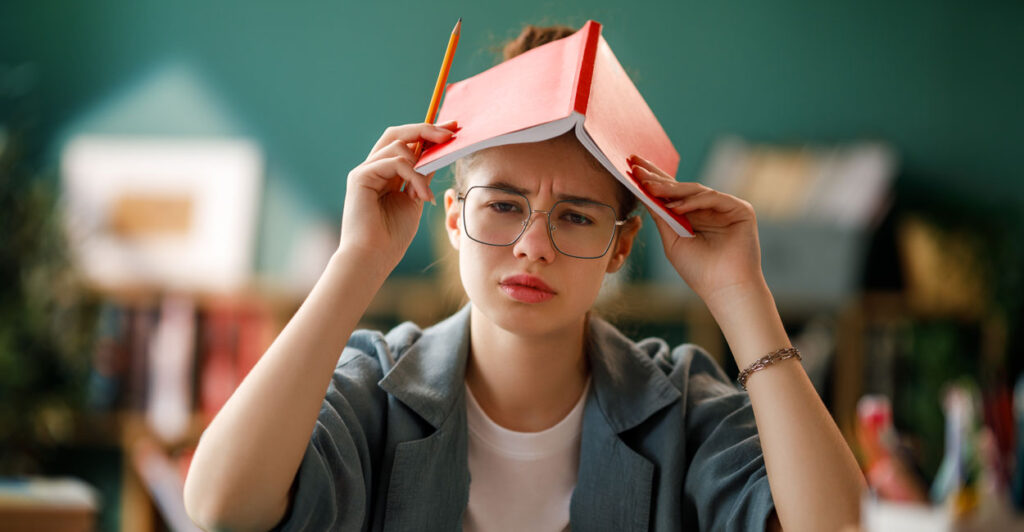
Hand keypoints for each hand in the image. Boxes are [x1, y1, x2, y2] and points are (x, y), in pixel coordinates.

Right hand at [338, 121, 458, 269]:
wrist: (373, 258)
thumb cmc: (392, 238)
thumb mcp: (415, 200)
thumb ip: (421, 177)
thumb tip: (436, 155)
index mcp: (384, 173)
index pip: (405, 142)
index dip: (427, 132)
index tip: (453, 129)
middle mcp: (372, 168)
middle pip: (397, 133)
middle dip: (426, 129)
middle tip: (450, 133)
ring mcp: (364, 170)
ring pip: (399, 145)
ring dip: (421, 166)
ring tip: (425, 195)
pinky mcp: (360, 176)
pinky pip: (395, 162)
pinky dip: (414, 176)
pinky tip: (420, 197)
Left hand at [629, 154, 765, 302]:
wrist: (724, 289)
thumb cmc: (699, 270)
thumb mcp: (672, 240)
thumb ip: (662, 217)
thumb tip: (644, 194)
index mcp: (693, 217)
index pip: (671, 194)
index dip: (652, 180)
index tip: (631, 167)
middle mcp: (709, 209)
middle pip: (681, 187)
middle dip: (657, 175)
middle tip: (636, 163)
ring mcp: (725, 207)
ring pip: (695, 190)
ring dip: (670, 188)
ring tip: (648, 186)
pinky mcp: (740, 209)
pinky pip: (712, 197)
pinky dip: (693, 201)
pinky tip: (675, 207)